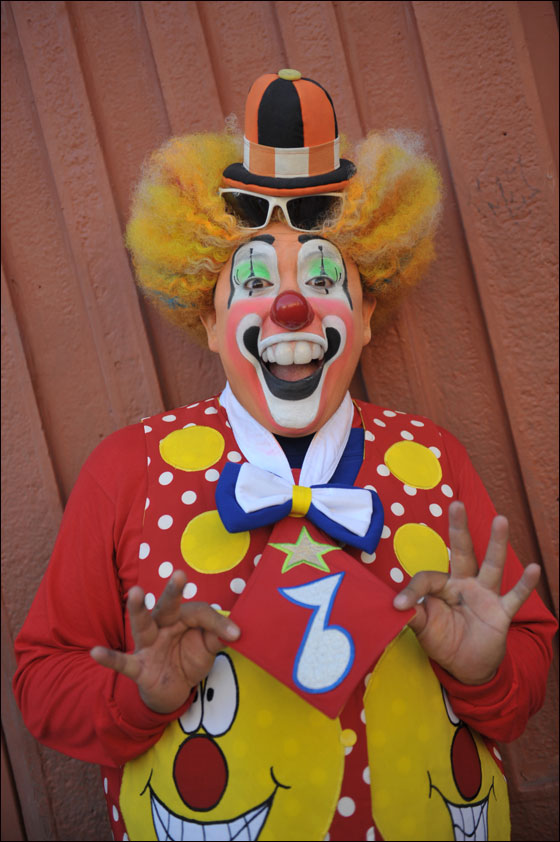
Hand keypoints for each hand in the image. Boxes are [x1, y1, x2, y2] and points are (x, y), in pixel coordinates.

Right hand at [90, 570, 239, 712]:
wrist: (173, 691)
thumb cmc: (189, 659)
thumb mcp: (207, 649)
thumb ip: (217, 637)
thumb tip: (235, 631)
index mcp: (181, 618)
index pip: (199, 613)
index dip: (218, 623)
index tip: (236, 634)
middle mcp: (162, 626)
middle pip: (167, 606)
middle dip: (173, 592)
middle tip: (179, 574)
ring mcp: (148, 646)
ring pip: (142, 625)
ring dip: (139, 610)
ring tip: (134, 593)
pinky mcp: (139, 668)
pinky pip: (123, 662)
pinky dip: (110, 658)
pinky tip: (96, 652)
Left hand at [393, 501, 539, 683]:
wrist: (465, 667)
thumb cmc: (443, 640)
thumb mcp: (423, 628)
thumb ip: (412, 615)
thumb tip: (395, 606)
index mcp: (442, 586)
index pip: (427, 578)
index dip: (411, 590)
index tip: (398, 605)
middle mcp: (464, 584)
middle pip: (462, 552)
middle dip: (459, 529)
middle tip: (456, 504)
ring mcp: (484, 596)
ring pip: (491, 566)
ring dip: (496, 544)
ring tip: (501, 519)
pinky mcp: (500, 613)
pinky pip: (514, 597)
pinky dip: (525, 585)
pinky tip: (534, 569)